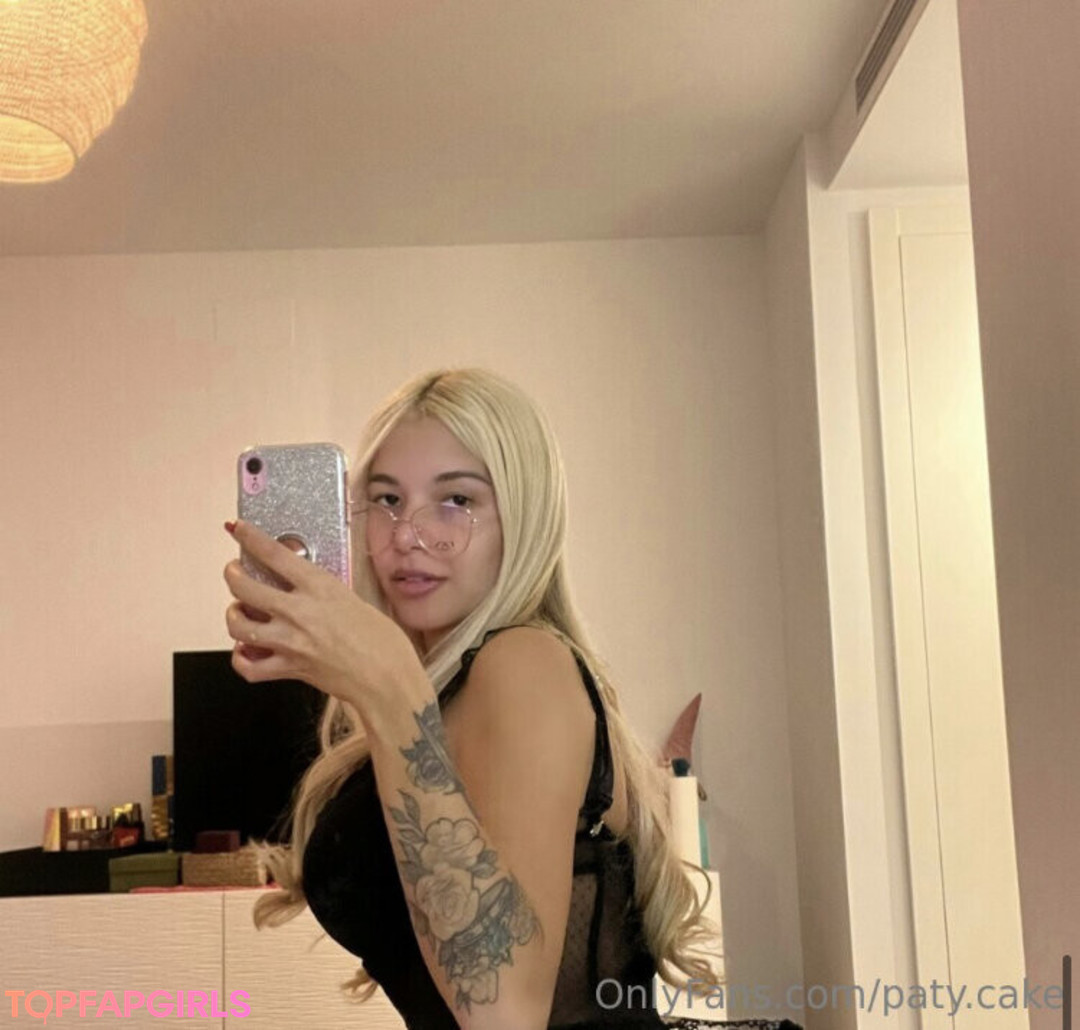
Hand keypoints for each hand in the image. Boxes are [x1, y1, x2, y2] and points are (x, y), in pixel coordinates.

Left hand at [223, 520, 419, 711]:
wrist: (387, 678)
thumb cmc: (382, 641)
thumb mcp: (352, 599)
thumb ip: (321, 592)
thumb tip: (299, 585)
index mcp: (320, 588)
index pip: (273, 554)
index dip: (249, 537)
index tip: (239, 530)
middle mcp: (299, 612)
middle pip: (243, 586)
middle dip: (232, 574)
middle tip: (234, 570)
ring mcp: (291, 642)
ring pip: (238, 625)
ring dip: (233, 614)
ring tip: (238, 611)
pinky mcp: (290, 668)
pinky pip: (248, 666)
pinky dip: (241, 658)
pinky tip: (246, 650)